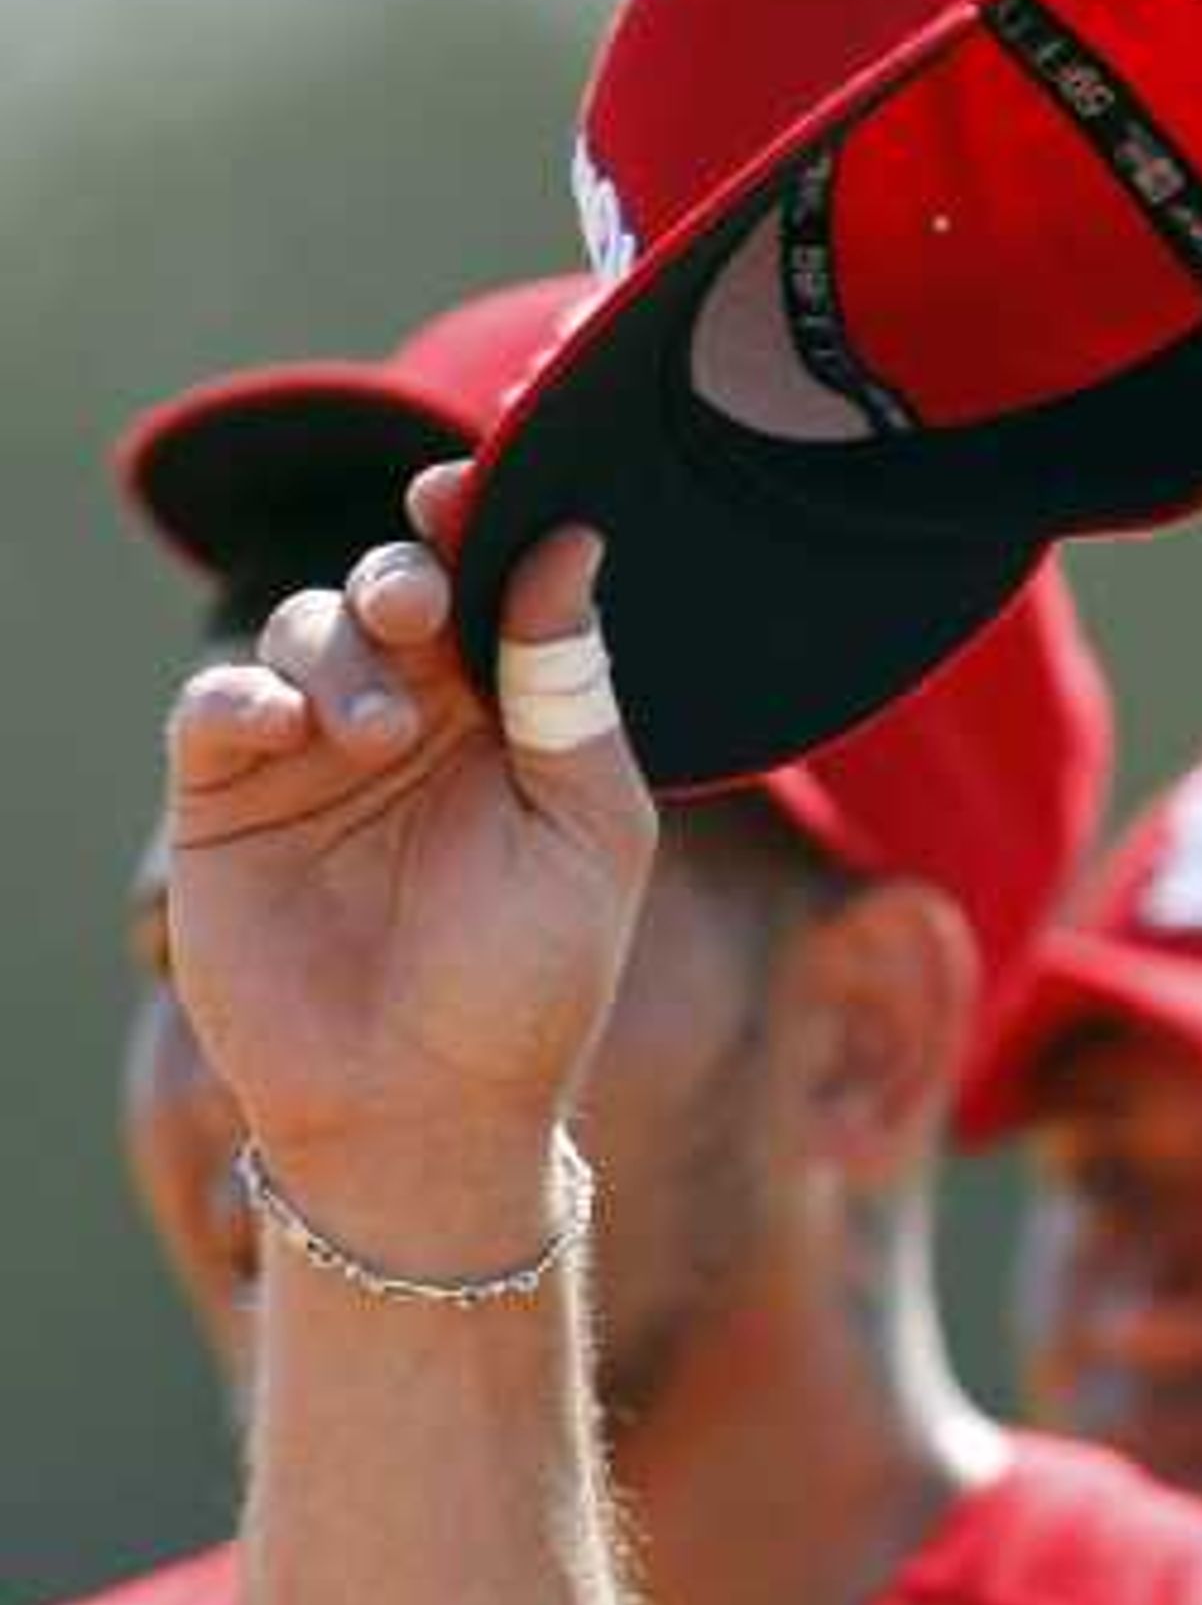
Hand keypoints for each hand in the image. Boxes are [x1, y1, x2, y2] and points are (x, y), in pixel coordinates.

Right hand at [162, 466, 653, 1227]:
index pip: (485, 590)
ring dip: (336, 656)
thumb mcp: (584, 833)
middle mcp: (408, 721)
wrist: (424, 1116)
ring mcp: (310, 755)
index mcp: (504, 721)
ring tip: (371, 740)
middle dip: (399, 577)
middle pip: (389, 589)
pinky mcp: (225, 800)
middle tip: (415, 603)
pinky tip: (283, 727)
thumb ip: (573, 690)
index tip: (466, 488)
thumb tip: (569, 541)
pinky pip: (214, 706)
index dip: (471, 523)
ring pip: (304, 632)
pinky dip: (242, 696)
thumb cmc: (526, 987)